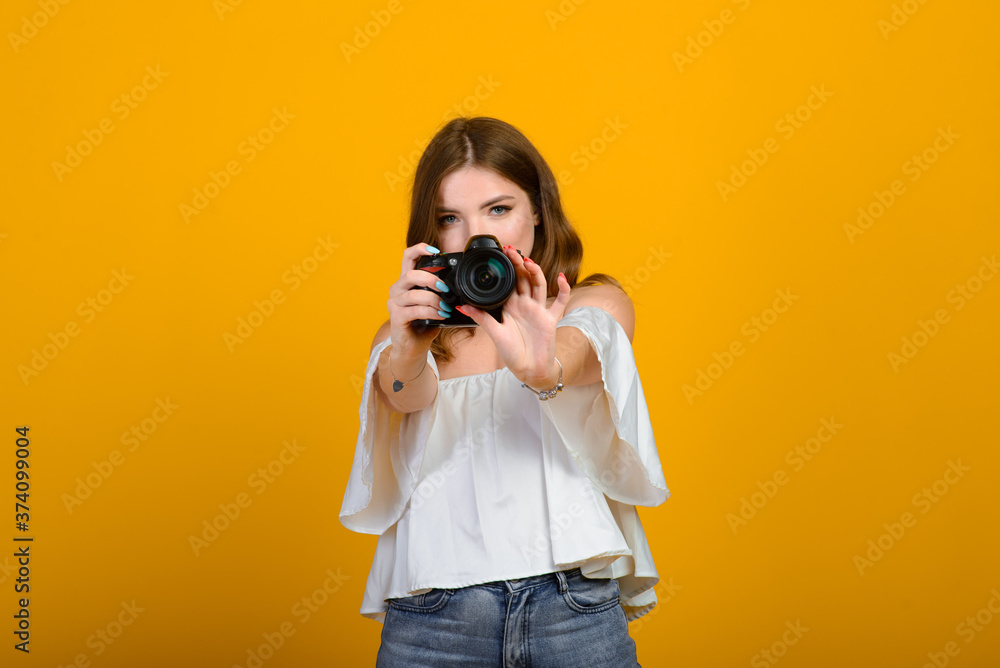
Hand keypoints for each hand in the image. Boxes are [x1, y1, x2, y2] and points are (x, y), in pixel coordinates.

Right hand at [386, 243, 449, 361]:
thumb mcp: (434, 303)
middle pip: (412, 274)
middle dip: (432, 279)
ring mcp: (394, 303)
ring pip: (414, 294)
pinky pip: (415, 310)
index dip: (420, 249)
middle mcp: (397, 289)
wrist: (413, 348)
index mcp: (406, 281)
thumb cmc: (424, 324)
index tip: (436, 251)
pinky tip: (440, 315)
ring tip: (445, 308)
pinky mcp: (396, 317)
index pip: (408, 256)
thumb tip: (458, 284)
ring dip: (434, 300)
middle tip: (446, 290)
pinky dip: (431, 312)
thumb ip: (440, 291)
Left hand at [456, 246, 571, 386]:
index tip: (500, 255)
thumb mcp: (494, 333)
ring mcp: (538, 310)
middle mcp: (525, 305)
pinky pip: (560, 301)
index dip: (506, 268)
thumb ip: (481, 318)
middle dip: (518, 264)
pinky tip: (560, 277)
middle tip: (510, 250)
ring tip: (527, 261)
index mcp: (510, 306)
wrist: (528, 370)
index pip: (509, 281)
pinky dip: (563, 289)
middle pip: (523, 278)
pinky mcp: (550, 319)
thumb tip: (462, 307)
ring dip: (535, 271)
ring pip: (539, 285)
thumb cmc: (511, 352)